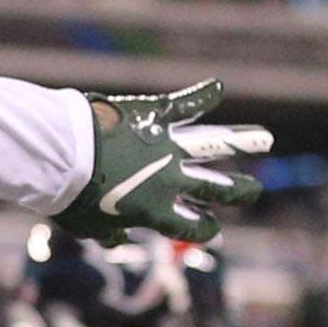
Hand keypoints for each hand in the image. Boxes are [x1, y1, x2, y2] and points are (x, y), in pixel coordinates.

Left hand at [61, 81, 270, 245]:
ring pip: (214, 144)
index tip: (213, 229)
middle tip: (253, 190)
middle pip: (216, 188)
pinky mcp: (153, 116)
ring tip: (265, 138)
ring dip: (242, 140)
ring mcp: (165, 145)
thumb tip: (116, 239)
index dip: (205, 230)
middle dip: (238, 191)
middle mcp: (170, 179)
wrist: (62, 156)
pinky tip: (217, 87)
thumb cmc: (71, 197)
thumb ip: (109, 235)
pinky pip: (183, 104)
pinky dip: (201, 95)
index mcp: (156, 211)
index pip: (193, 226)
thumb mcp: (89, 227)